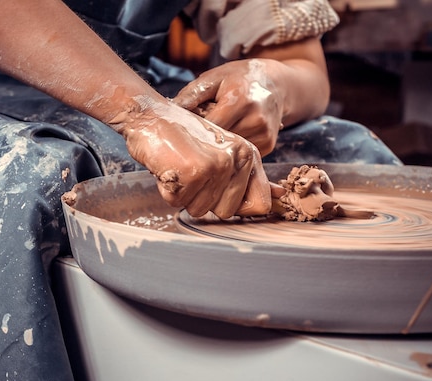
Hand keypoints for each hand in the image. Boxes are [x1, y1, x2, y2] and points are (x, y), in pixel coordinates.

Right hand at [116, 97, 271, 218]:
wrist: (151, 116)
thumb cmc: (182, 136)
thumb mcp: (222, 152)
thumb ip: (250, 177)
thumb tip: (280, 198)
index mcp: (249, 154)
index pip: (260, 205)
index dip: (236, 206)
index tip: (216, 190)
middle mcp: (237, 159)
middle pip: (225, 212)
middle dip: (203, 199)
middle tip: (192, 172)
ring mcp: (217, 165)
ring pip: (199, 210)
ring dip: (184, 194)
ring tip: (180, 167)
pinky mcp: (194, 172)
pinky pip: (178, 203)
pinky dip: (167, 190)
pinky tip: (168, 167)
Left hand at [172, 59, 283, 156]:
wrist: (277, 83)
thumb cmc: (240, 78)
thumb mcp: (214, 77)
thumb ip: (191, 94)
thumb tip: (168, 111)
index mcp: (239, 101)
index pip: (209, 126)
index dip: (194, 129)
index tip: (183, 128)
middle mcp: (255, 120)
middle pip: (219, 142)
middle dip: (205, 139)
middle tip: (197, 131)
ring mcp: (264, 135)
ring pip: (230, 152)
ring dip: (219, 146)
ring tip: (218, 130)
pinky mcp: (269, 145)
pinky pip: (242, 155)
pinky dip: (233, 149)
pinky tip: (231, 136)